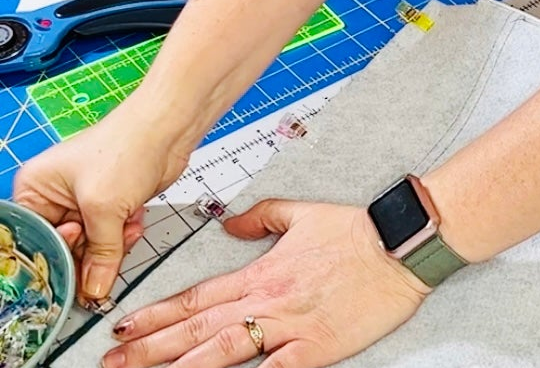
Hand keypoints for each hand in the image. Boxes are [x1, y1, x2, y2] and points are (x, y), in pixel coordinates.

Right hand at [13, 101, 192, 300]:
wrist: (170, 128)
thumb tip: (94, 291)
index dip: (50, 263)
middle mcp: (55, 196)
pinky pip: (111, 237)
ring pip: (90, 247)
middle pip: (61, 249)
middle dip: (86, 257)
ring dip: (110, 247)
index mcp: (36, 189)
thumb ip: (100, 254)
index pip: (32, 241)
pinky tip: (134, 223)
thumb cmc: (128, 147)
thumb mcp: (104, 207)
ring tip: (125, 230)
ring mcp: (85, 201)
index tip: (68, 283)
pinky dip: (123, 236)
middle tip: (102, 267)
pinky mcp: (111, 204)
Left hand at [104, 200, 430, 367]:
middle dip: (151, 348)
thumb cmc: (355, 230)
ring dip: (179, 367)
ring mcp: (289, 327)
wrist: (400, 243)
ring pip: (222, 352)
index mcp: (262, 272)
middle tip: (112, 362)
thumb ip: (262, 217)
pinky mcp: (315, 348)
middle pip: (198, 329)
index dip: (158, 313)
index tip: (124, 325)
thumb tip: (230, 224)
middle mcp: (267, 301)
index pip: (198, 297)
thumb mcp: (304, 212)